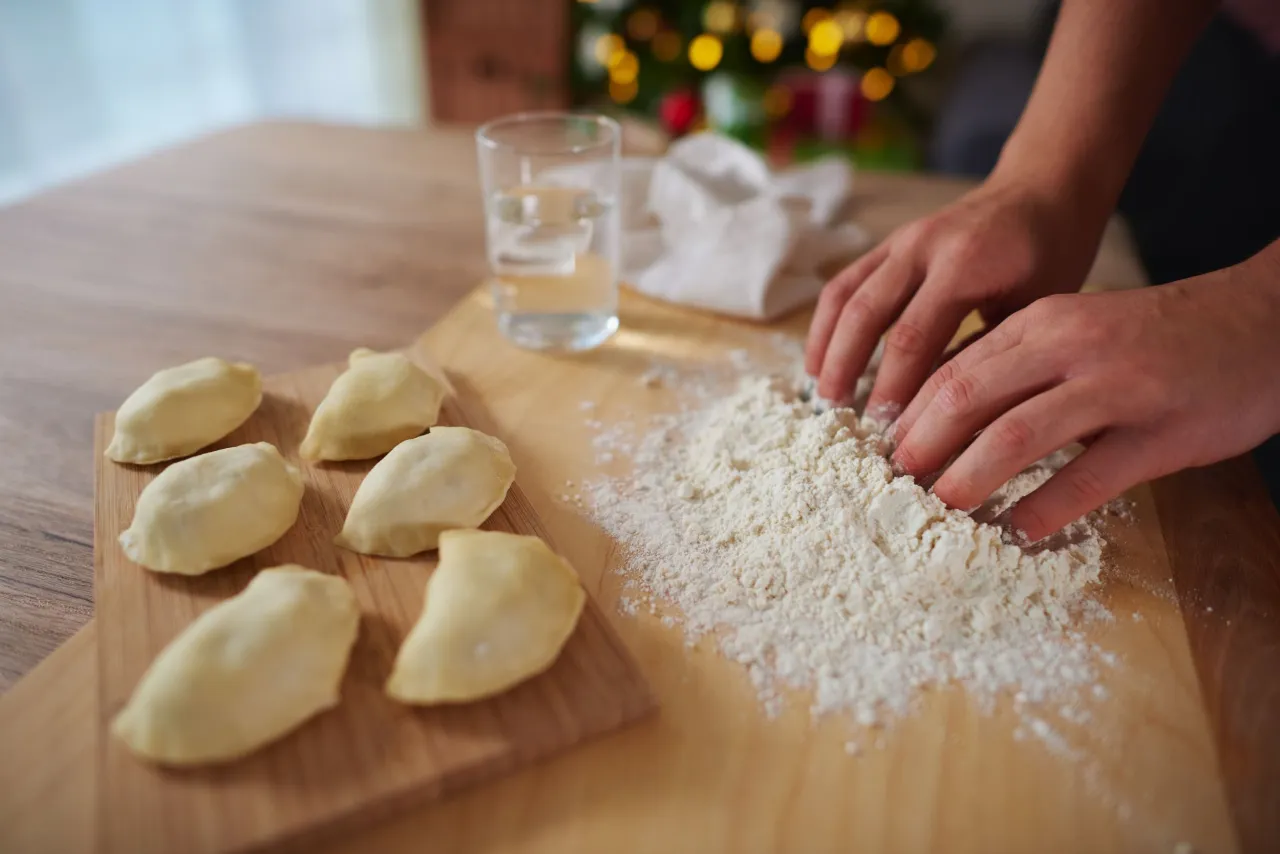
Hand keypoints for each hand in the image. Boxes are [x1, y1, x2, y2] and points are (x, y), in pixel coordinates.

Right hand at [805, 175, 1106, 412]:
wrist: (1043, 189)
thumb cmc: (1051, 255)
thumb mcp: (1036, 309)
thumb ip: (986, 354)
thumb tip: (945, 417)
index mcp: (965, 264)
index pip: (912, 337)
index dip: (893, 389)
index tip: (889, 433)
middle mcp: (923, 246)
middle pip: (867, 317)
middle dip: (850, 373)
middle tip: (847, 422)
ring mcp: (900, 241)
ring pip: (845, 298)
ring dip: (827, 350)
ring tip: (824, 397)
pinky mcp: (887, 244)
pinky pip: (844, 284)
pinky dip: (825, 325)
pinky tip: (819, 362)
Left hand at [891, 248, 1279, 541]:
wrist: (1259, 324)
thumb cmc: (1153, 338)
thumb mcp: (1077, 331)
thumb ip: (1019, 365)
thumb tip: (944, 418)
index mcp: (1042, 322)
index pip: (953, 369)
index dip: (910, 416)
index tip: (882, 453)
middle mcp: (1071, 348)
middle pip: (968, 398)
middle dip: (922, 448)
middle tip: (897, 488)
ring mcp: (1117, 388)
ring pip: (1016, 438)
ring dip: (968, 480)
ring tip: (944, 512)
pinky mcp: (1160, 433)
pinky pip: (1087, 479)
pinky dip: (1044, 511)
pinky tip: (1021, 532)